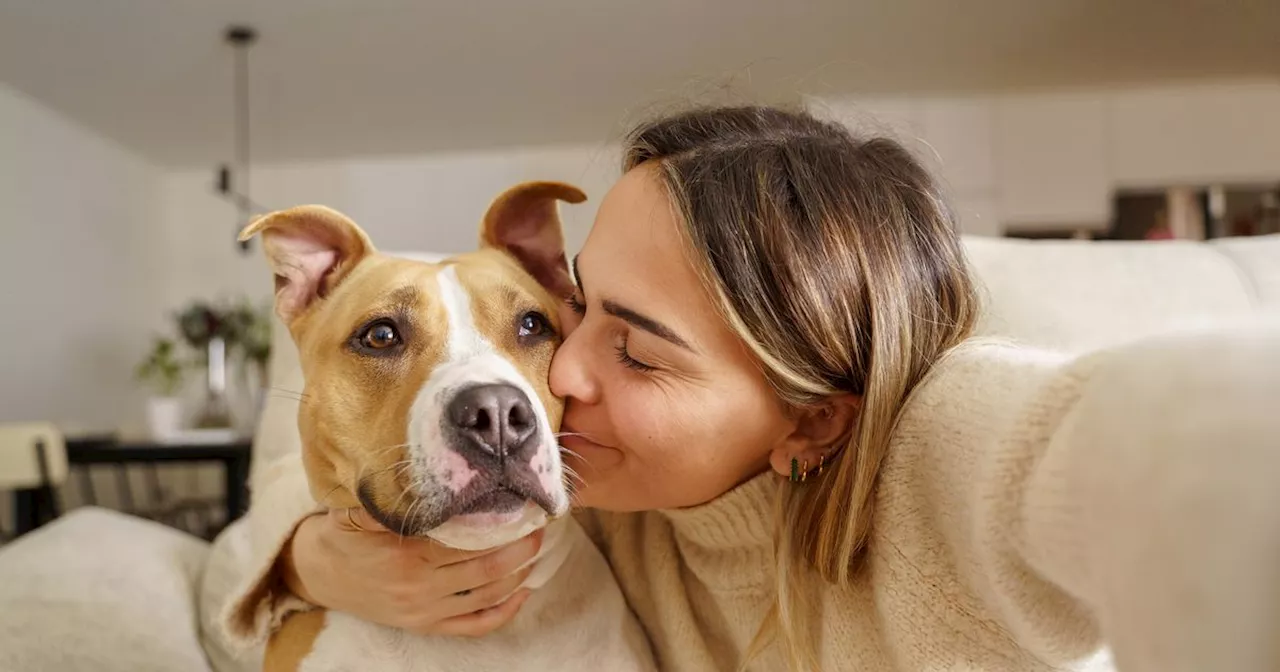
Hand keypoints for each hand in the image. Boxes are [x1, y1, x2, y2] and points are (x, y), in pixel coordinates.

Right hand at [281, 507, 542, 636]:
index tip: (520, 507)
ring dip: (518, 574)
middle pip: (485, 568)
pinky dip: (504, 611)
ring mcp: (425, 610)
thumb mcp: (358, 511)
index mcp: (406, 554)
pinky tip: (523, 592)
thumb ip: (391, 500)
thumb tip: (423, 476)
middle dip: (518, 547)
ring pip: (486, 595)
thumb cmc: (344, 536)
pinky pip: (474, 625)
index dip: (498, 525)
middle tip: (538, 525)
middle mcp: (419, 586)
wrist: (318, 575)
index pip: (466, 539)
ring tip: (535, 549)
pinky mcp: (426, 626)